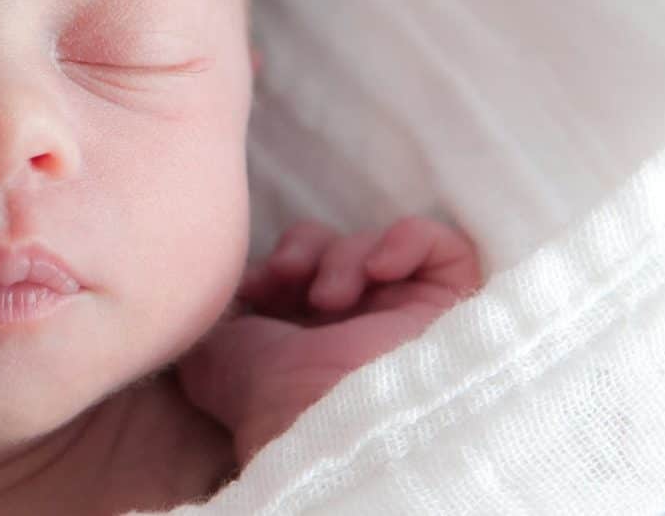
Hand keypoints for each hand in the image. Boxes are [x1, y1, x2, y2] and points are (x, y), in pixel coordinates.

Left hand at [178, 216, 483, 464]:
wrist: (327, 424)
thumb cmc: (270, 403)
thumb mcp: (213, 362)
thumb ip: (216, 323)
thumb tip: (221, 296)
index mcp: (308, 345)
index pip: (299, 273)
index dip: (277, 264)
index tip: (254, 285)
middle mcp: (358, 332)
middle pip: (335, 252)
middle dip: (305, 251)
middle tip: (287, 278)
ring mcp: (405, 321)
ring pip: (378, 248)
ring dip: (343, 256)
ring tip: (329, 298)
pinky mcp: (452, 310)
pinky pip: (443, 248)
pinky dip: (406, 240)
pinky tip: (379, 269)